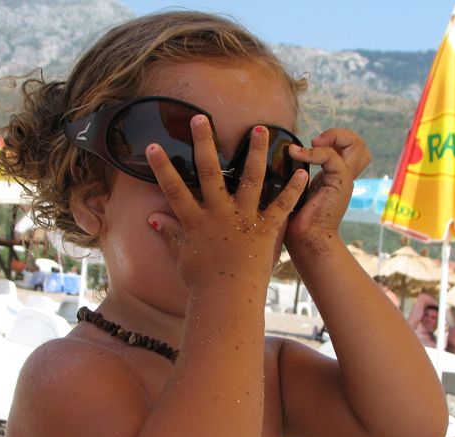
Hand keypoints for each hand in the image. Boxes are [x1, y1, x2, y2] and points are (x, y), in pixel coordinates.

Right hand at [146, 116, 307, 289]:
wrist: (228, 300)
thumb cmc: (202, 281)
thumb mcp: (182, 255)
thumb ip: (169, 233)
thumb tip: (151, 218)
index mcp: (196, 221)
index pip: (173, 189)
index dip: (162, 168)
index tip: (153, 146)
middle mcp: (218, 214)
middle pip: (209, 173)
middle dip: (204, 143)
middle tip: (202, 118)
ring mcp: (243, 220)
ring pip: (250, 179)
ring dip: (256, 152)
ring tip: (261, 128)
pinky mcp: (266, 230)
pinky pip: (281, 206)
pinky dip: (292, 190)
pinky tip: (302, 172)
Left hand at [284, 128, 369, 243]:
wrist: (305, 239)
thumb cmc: (295, 219)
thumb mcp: (296, 189)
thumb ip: (296, 172)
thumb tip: (281, 155)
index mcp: (335, 176)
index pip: (348, 147)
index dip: (333, 138)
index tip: (308, 145)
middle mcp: (344, 176)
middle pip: (359, 144)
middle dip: (339, 134)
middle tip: (315, 142)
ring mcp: (345, 179)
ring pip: (356, 144)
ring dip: (333, 137)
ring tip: (311, 144)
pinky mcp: (340, 183)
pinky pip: (331, 156)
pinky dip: (312, 152)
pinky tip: (294, 154)